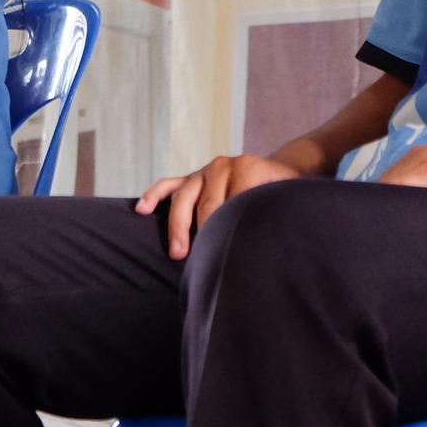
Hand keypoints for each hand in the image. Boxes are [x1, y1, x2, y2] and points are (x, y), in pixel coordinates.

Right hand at [136, 153, 301, 258]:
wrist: (279, 170)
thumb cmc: (281, 193)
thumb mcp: (285, 199)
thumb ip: (271, 213)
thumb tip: (264, 241)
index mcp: (246, 168)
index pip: (231, 203)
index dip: (226, 230)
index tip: (224, 254)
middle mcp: (222, 166)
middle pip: (205, 204)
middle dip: (201, 233)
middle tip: (197, 260)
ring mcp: (203, 171)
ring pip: (183, 197)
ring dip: (177, 226)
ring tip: (176, 252)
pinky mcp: (191, 177)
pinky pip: (168, 184)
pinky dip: (154, 195)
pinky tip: (142, 208)